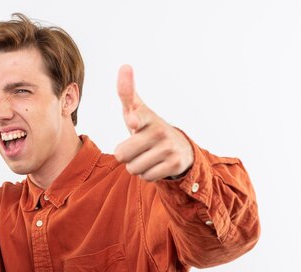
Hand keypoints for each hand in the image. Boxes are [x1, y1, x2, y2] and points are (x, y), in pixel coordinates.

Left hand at [113, 65, 192, 181]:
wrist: (179, 147)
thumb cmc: (148, 127)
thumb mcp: (136, 110)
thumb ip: (126, 91)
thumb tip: (125, 65)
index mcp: (145, 117)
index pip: (136, 115)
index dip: (133, 119)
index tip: (133, 120)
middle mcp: (158, 131)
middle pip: (121, 155)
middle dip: (125, 156)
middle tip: (137, 148)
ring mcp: (168, 148)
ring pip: (133, 169)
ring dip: (136, 166)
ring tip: (147, 155)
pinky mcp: (174, 164)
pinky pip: (146, 177)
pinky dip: (147, 174)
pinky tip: (156, 164)